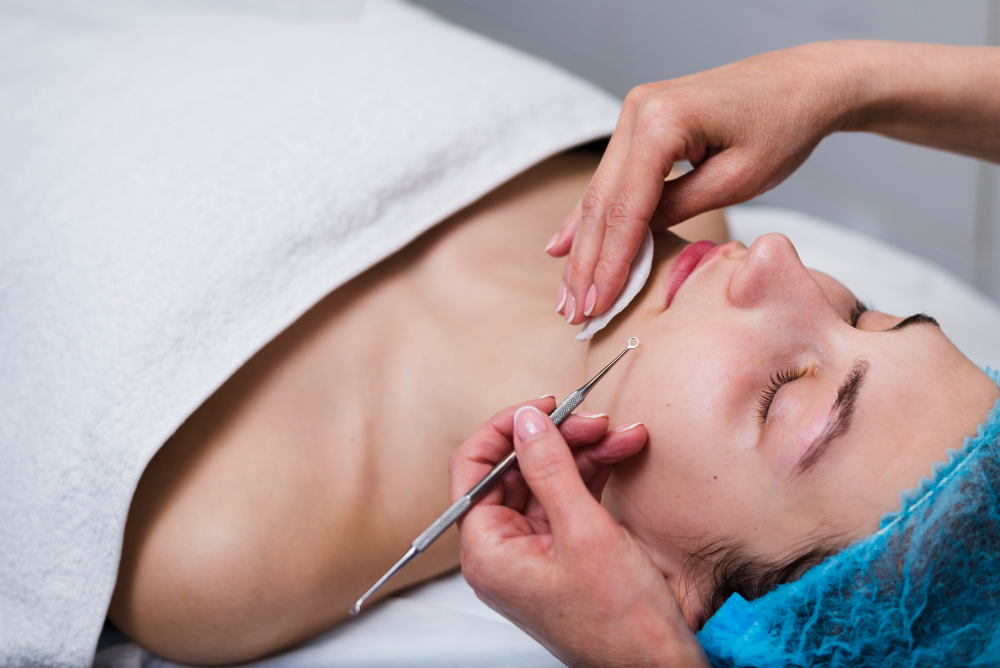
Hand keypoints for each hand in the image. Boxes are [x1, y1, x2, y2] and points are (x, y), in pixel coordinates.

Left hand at [450, 399, 708, 667]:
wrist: (658, 667)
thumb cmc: (619, 623)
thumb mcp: (584, 532)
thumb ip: (550, 468)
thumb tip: (527, 421)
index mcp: (487, 550)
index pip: (474, 469)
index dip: (505, 430)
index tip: (543, 406)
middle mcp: (502, 550)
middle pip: (516, 469)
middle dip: (557, 437)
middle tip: (593, 419)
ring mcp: (533, 550)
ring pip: (547, 479)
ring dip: (583, 451)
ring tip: (620, 433)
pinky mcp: (563, 551)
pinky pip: (568, 497)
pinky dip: (593, 473)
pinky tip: (619, 454)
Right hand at [550, 42, 856, 322]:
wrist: (803, 81)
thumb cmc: (783, 127)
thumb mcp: (736, 179)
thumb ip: (677, 209)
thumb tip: (633, 244)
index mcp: (663, 120)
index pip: (627, 208)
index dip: (611, 263)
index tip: (598, 305)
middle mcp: (638, 110)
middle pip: (603, 203)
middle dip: (587, 264)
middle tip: (575, 313)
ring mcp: (634, 113)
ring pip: (600, 194)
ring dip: (583, 248)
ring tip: (567, 295)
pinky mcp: (639, 123)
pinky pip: (611, 179)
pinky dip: (591, 218)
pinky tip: (561, 248)